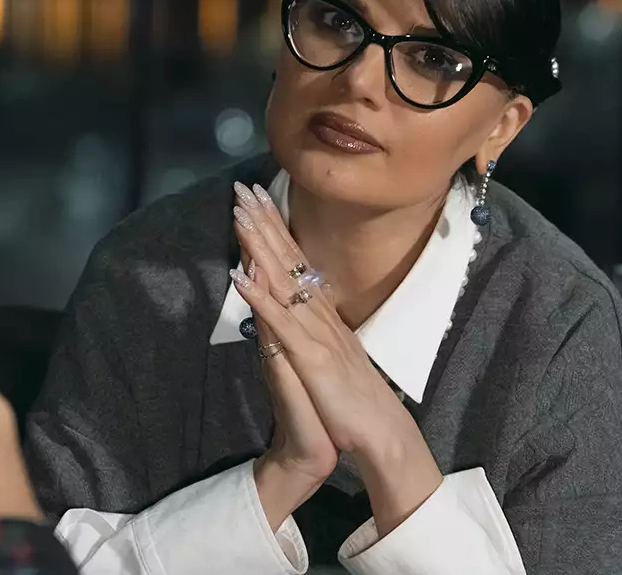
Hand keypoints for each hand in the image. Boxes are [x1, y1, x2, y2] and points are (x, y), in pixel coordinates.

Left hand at [232, 182, 443, 535]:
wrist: (382, 435)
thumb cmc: (353, 402)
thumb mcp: (330, 358)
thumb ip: (313, 332)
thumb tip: (297, 309)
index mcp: (324, 316)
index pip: (298, 262)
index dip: (278, 229)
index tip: (259, 199)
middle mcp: (322, 316)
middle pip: (290, 259)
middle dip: (265, 222)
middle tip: (243, 186)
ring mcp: (318, 333)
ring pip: (284, 280)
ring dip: (260, 246)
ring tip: (239, 214)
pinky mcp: (313, 357)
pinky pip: (281, 322)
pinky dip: (260, 297)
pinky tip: (239, 275)